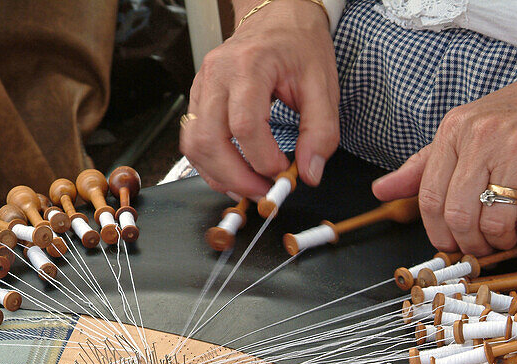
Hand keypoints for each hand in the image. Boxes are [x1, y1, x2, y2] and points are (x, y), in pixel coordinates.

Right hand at [180, 0, 339, 198]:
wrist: (279, 16)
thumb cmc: (299, 45)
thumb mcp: (323, 85)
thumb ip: (320, 132)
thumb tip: (309, 173)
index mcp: (249, 66)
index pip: (245, 125)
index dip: (263, 159)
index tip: (284, 172)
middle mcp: (217, 74)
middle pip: (209, 139)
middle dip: (236, 177)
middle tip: (264, 193)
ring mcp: (202, 85)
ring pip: (194, 144)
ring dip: (219, 175)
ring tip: (249, 187)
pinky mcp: (199, 97)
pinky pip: (193, 139)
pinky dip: (210, 164)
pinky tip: (234, 174)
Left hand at [372, 65, 516, 255]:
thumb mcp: (464, 133)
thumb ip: (422, 166)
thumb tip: (380, 191)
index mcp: (455, 129)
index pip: (430, 198)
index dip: (437, 232)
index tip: (449, 244)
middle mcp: (483, 136)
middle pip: (458, 215)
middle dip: (469, 243)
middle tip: (481, 246)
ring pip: (493, 222)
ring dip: (500, 241)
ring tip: (506, 235)